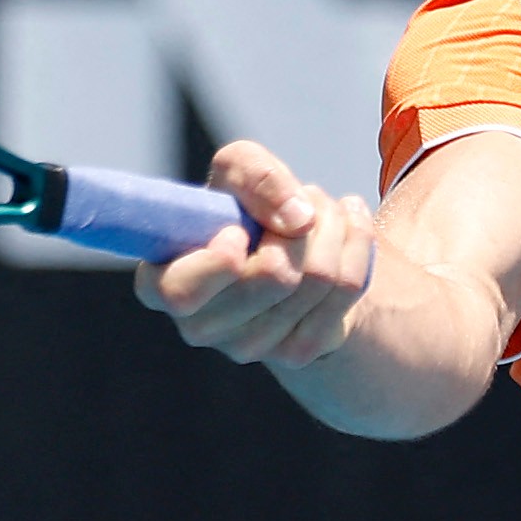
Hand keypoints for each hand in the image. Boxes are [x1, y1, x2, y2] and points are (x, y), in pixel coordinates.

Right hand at [132, 139, 376, 369]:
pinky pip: (347, 288)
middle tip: (304, 203)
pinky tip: (350, 228)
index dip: (218, 260)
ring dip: (332, 224)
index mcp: (163, 283)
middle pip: (274, 276)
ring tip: (322, 212)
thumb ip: (255, 175)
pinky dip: (357, 243)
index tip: (240, 231)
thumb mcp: (238, 169)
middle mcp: (199, 325)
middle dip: (304, 220)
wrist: (292, 249)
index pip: (179, 291)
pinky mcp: (297, 351)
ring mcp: (248, 346)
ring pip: (317, 278)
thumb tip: (298, 220)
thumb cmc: (246, 207)